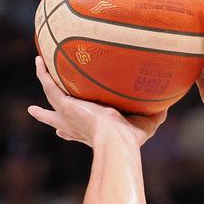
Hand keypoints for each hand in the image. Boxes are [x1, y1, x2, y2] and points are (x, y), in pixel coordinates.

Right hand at [27, 57, 165, 145]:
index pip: (79, 131)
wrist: (116, 142)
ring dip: (45, 81)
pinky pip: (50, 85)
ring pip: (52, 96)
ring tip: (39, 68)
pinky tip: (39, 60)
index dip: (71, 131)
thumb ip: (156, 114)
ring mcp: (68, 115)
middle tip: (35, 111)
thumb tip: (169, 105)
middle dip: (48, 117)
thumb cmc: (131, 140)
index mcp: (92, 131)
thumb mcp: (147, 124)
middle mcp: (77, 124)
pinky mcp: (64, 105)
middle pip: (57, 120)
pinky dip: (43, 73)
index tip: (63, 132)